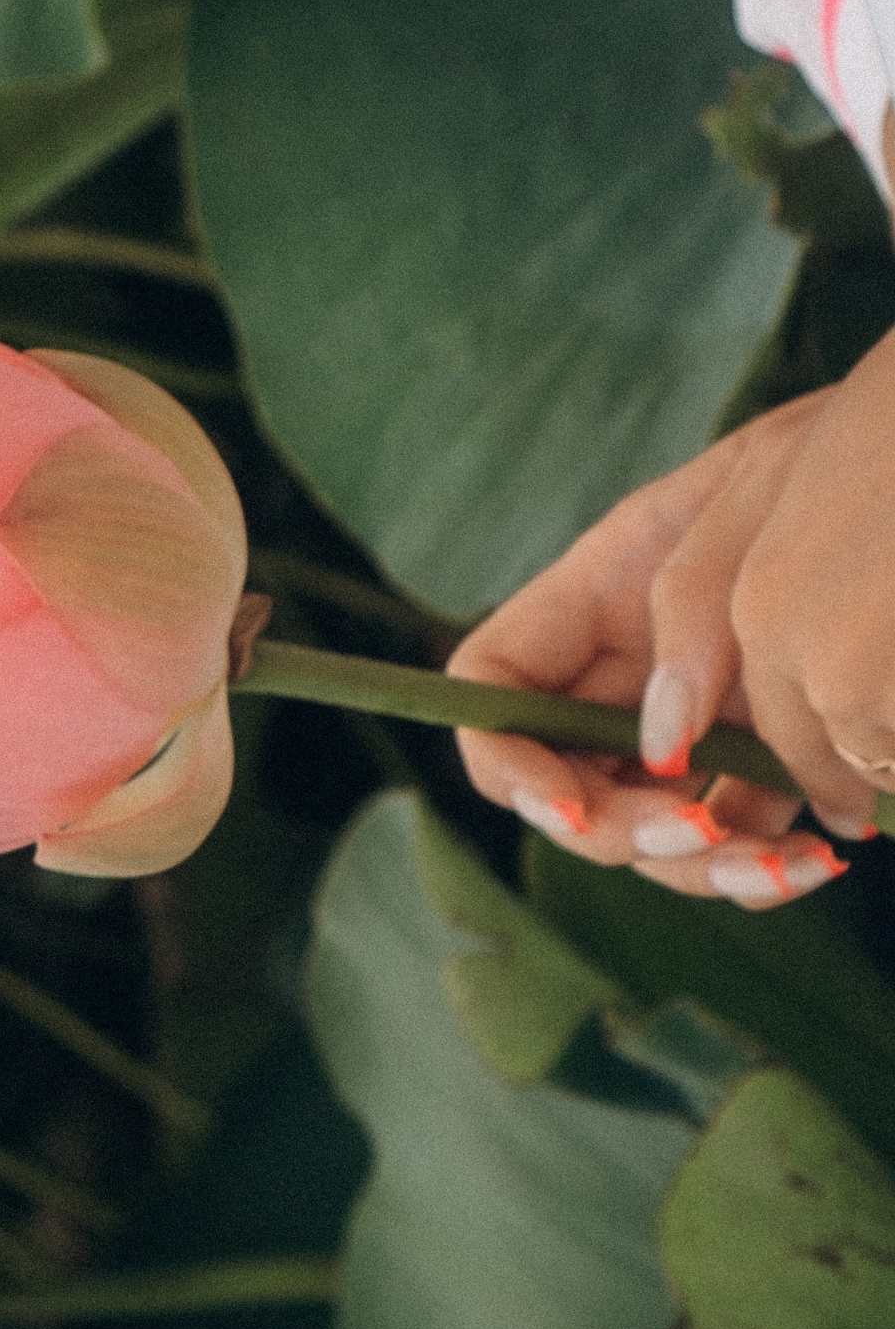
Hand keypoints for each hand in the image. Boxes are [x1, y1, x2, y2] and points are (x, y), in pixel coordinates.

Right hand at [446, 338, 894, 906]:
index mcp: (593, 597)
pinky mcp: (761, 755)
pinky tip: (826, 853)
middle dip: (622, 832)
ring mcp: (690, 720)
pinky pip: (736, 834)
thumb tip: (662, 746)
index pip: (494, 687)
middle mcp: (625, 670)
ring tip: (792, 865)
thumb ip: (692, 605)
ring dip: (705, 870)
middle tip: (705, 834)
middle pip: (569, 785)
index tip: (573, 807)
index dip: (508, 759)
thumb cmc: (834, 458)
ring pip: (652, 829)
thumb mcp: (752, 498)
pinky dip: (768, 866)